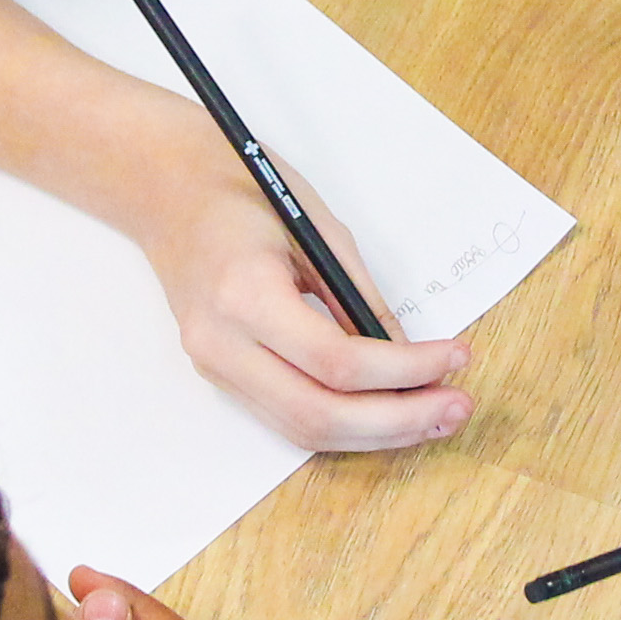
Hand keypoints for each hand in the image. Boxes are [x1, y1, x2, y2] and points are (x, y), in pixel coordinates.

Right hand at [143, 151, 469, 448]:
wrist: (164, 187)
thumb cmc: (242, 188)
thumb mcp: (319, 229)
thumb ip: (361, 298)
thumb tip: (410, 354)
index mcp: (244, 296)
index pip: (336, 362)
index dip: (405, 370)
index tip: (456, 356)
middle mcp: (220, 343)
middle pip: (318, 414)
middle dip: (397, 420)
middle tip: (455, 407)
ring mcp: (213, 365)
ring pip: (302, 430)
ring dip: (375, 432)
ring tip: (433, 416)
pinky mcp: (220, 373)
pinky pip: (287, 416)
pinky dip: (342, 421)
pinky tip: (387, 411)